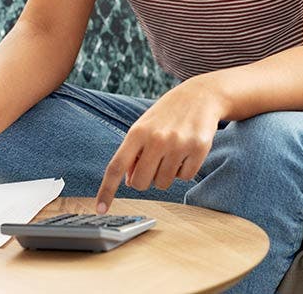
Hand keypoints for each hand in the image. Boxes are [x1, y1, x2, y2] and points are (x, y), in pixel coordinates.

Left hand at [95, 77, 226, 213]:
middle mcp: (157, 139)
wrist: (201, 95)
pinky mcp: (199, 149)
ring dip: (166, 174)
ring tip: (172, 152)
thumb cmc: (167, 114)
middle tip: (153, 163)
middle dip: (145, 179)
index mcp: (138, 132)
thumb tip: (129, 180)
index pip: (117, 166)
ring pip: (163, 183)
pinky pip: (185, 178)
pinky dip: (184, 170)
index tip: (101, 209)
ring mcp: (179, 144)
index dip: (107, 190)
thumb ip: (133, 152)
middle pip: (141, 183)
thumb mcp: (144, 126)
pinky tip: (186, 151)